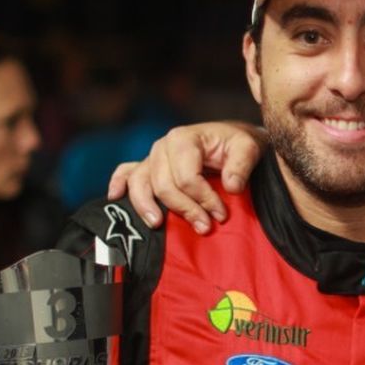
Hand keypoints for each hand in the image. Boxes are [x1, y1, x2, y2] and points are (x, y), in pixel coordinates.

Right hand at [107, 120, 264, 230]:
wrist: (231, 142)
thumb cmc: (238, 145)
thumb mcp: (249, 148)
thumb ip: (241, 165)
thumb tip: (231, 186)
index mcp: (184, 138)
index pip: (186, 177)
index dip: (203, 199)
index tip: (221, 215)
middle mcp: (162, 146)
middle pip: (163, 185)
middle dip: (184, 209)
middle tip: (205, 226)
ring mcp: (152, 157)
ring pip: (141, 184)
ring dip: (148, 207)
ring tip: (158, 224)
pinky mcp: (148, 166)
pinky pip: (126, 172)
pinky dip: (118, 184)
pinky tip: (115, 197)